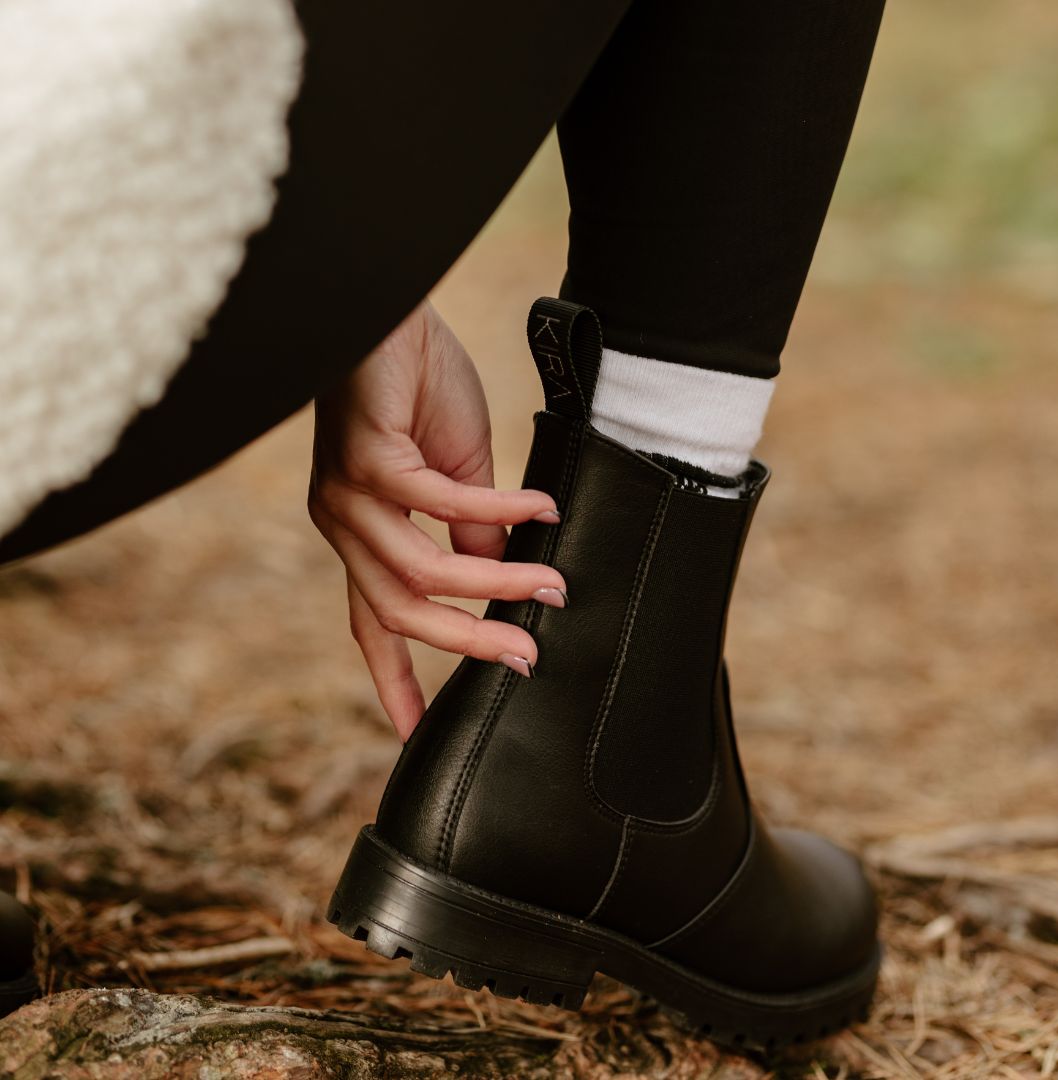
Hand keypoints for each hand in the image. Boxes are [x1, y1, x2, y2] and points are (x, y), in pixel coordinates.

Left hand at [309, 301, 565, 740]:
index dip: (393, 679)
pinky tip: (542, 511)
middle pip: (398, 612)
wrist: (389, 313)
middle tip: (525, 660)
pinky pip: (442, 504)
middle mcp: (344, 524)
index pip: (372, 620)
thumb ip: (471, 532)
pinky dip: (501, 510)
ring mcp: (348, 495)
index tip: (413, 734)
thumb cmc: (419, 388)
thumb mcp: (456, 473)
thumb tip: (499, 580)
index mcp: (361, 533)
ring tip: (553, 586)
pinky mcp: (367, 459)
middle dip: (465, 644)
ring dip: (496, 583)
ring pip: (422, 570)